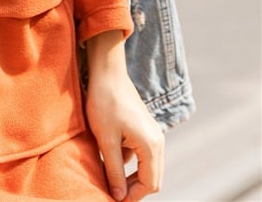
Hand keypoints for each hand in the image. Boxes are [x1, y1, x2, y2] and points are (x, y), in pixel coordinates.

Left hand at [85, 31, 164, 200]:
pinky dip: (130, 161)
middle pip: (153, 178)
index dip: (132, 196)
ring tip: (108, 176)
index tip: (113, 199)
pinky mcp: (145, 127)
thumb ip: (114, 171)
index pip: (150, 184)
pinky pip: (142, 152)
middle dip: (134, 189)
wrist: (107, 72)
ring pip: (148, 166)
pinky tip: (110, 155)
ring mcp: (152, 132)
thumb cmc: (105, 103)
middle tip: (112, 192)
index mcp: (151, 145)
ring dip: (131, 175)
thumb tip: (119, 197)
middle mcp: (157, 140)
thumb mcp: (106, 140)